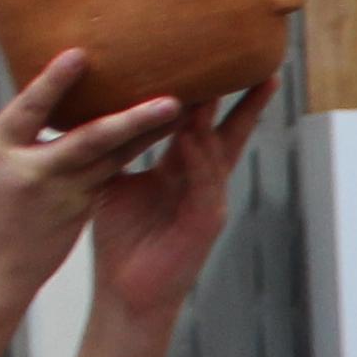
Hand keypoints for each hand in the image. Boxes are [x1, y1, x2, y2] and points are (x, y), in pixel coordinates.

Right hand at [0, 50, 191, 287]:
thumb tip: (49, 101)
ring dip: (146, 133)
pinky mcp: (78, 212)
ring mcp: (59, 195)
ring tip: (177, 109)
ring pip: (111, 158)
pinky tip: (156, 132)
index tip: (79, 56)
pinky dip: (130, 150)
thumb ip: (19, 138)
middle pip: (89, 139)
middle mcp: (31, 171)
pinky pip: (109, 173)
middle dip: (132, 119)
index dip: (54, 83)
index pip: (29, 109)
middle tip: (171, 101)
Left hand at [84, 78, 274, 320]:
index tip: (225, 62)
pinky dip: (199, 160)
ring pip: (218, 152)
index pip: (204, 125)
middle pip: (229, 133)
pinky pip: (204, 185)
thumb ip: (117, 150)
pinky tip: (194, 136)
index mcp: (181, 171)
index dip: (216, 96)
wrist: (125, 294)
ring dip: (217, 120)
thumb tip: (95, 109)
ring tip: (216, 85)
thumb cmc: (122, 242)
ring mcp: (208, 202)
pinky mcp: (203, 224)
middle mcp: (202, 182)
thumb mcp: (116, 184)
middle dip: (246, 102)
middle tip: (261, 66)